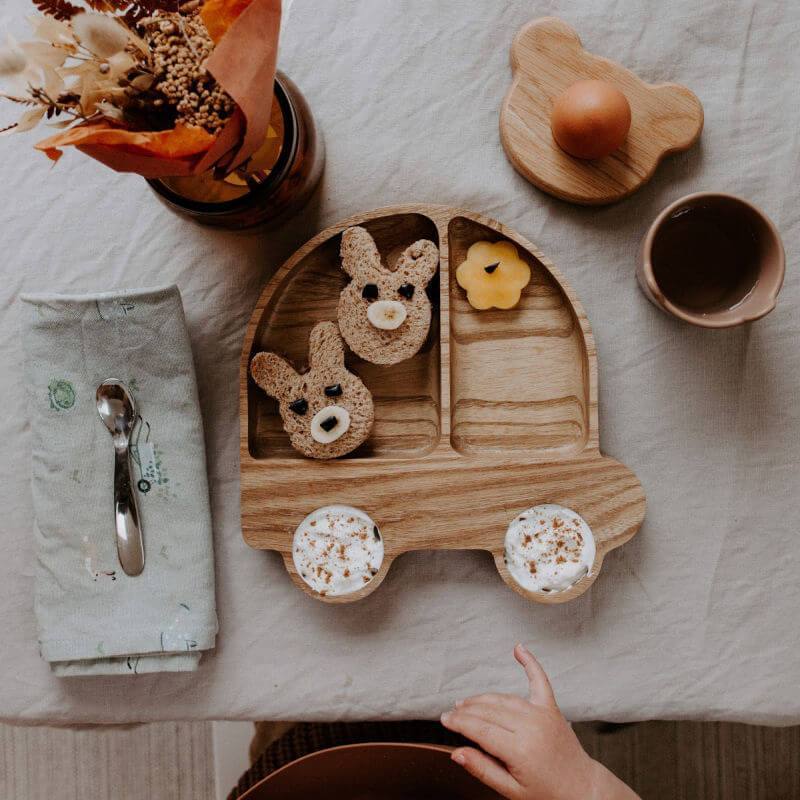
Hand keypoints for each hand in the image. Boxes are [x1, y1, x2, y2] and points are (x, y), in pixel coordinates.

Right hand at [441, 644, 638, 799]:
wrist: (583, 790)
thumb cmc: (548, 794)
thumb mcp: (511, 791)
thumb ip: (482, 769)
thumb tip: (457, 753)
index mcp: (520, 750)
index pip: (479, 729)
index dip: (458, 723)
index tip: (444, 720)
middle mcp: (530, 727)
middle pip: (488, 711)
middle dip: (465, 711)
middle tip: (450, 713)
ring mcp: (542, 714)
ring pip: (503, 698)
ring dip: (482, 698)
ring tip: (466, 702)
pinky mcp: (551, 708)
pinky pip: (539, 680)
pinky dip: (529, 663)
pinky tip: (518, 649)